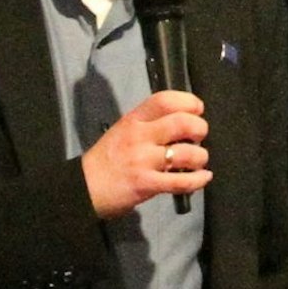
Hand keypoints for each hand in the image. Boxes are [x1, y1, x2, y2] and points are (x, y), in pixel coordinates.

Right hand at [82, 90, 210, 218]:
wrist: (84, 188)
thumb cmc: (106, 160)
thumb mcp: (122, 131)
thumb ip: (148, 124)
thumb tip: (182, 123)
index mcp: (133, 120)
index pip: (164, 100)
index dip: (188, 101)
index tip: (197, 109)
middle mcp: (139, 137)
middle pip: (182, 123)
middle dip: (200, 128)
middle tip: (199, 136)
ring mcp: (143, 161)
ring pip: (187, 154)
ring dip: (200, 157)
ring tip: (198, 160)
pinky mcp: (147, 184)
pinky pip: (182, 182)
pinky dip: (199, 180)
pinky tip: (203, 177)